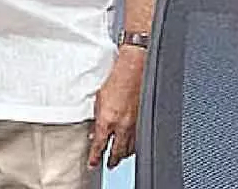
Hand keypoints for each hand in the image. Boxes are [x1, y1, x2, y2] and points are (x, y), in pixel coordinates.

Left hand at [87, 47, 145, 168]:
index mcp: (108, 120)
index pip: (100, 145)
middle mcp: (122, 125)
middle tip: (107, 165)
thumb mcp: (98, 99)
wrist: (134, 71)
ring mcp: (135, 125)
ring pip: (130, 148)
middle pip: (117, 151)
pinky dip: (134, 146)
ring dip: (123, 155)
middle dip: (112, 160)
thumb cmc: (116, 79)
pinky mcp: (144, 121)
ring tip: (118, 159)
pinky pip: (139, 139)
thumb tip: (94, 132)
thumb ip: (96, 118)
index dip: (95, 157)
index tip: (92, 164)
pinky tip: (132, 147)